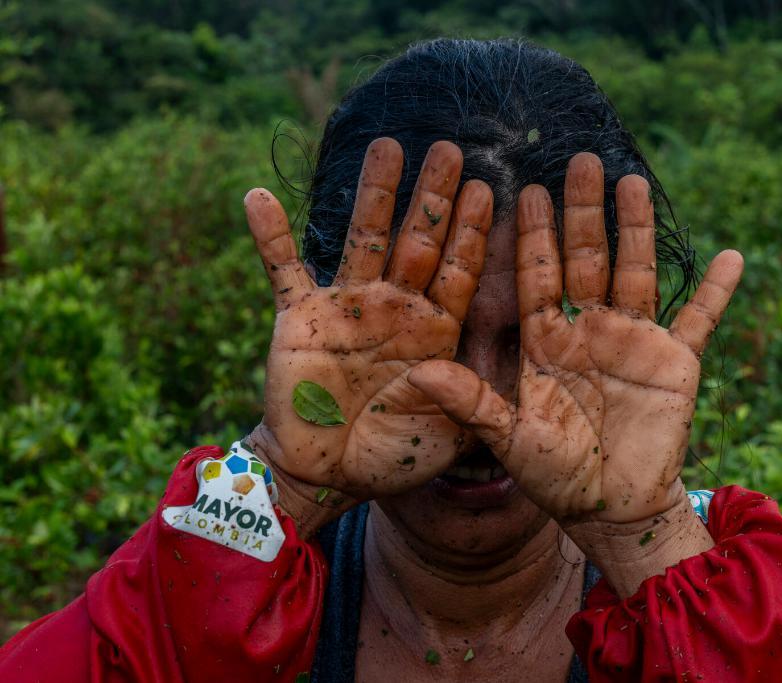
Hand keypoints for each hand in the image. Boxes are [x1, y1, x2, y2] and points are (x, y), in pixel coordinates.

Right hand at [244, 139, 492, 533]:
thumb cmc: (392, 455)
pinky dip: (269, 237)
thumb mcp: (446, 435)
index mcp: (434, 330)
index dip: (472, 233)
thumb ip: (469, 403)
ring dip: (374, 195)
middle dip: (434, 197)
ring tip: (386, 146)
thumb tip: (491, 370)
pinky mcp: (299, 318)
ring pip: (363, 238)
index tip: (488, 189)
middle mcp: (395, 308)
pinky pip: (282, 270)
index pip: (459, 271)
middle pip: (418, 240)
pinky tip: (256, 196)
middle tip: (449, 148)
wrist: (327, 474)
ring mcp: (348, 307)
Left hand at [409, 153, 742, 587]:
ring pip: (637, 270)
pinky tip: (733, 257)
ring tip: (634, 181)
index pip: (537, 276)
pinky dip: (717, 291)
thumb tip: (418, 374)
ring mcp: (634, 340)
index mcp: (547, 341)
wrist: (610, 508)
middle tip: (579, 160)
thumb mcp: (509, 440)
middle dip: (582, 211)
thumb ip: (471, 403)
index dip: (531, 235)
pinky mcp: (676, 361)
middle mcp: (588, 329)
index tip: (522, 190)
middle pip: (586, 257)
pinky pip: (700, 318)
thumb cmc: (554, 476)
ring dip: (638, 229)